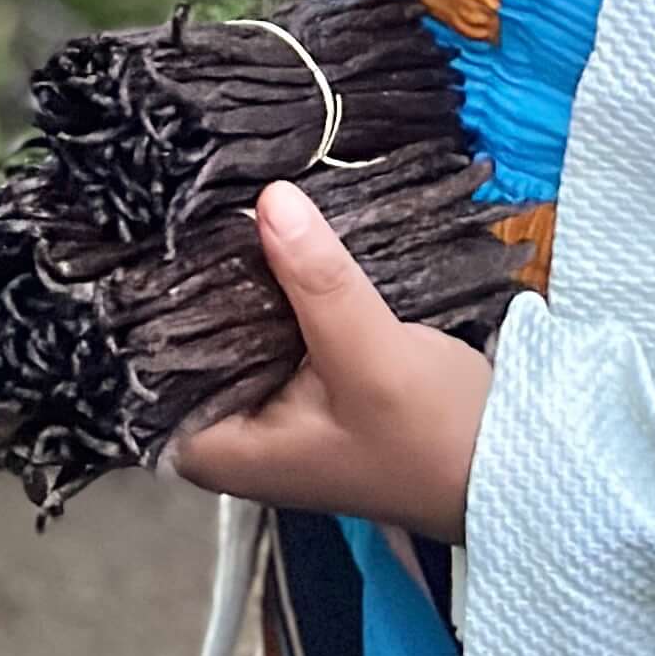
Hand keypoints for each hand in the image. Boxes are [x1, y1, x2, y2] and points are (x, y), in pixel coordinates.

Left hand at [169, 177, 493, 540]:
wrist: (512, 462)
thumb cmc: (434, 437)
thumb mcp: (371, 356)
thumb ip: (317, 281)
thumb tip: (268, 198)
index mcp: (221, 450)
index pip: (145, 370)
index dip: (141, 302)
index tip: (143, 230)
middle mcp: (232, 429)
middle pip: (184, 337)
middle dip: (191, 274)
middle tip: (182, 193)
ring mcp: (268, 401)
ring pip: (229, 321)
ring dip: (237, 271)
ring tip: (216, 193)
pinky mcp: (304, 374)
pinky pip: (267, 316)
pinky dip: (272, 281)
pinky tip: (266, 225)